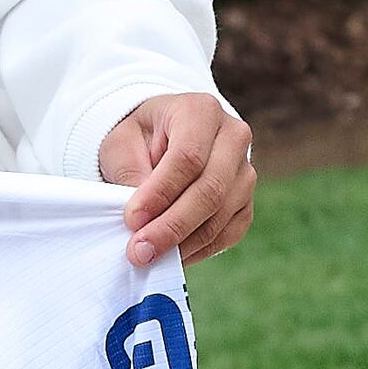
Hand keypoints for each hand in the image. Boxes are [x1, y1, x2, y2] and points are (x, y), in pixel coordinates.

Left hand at [98, 93, 255, 268]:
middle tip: (140, 251)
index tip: (132, 219)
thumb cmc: (140, 138)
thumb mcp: (121, 143)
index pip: (188, 157)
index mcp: (201, 111)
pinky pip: (228, 233)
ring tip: (149, 257)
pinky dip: (198, 250)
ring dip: (183, 243)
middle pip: (211, 189)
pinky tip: (171, 257)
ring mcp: (245, 171)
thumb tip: (143, 218)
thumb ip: (130, 173)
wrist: (163, 140)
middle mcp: (233, 137)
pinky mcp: (246, 202)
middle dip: (172, 226)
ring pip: (221, 215)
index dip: (160, 193)